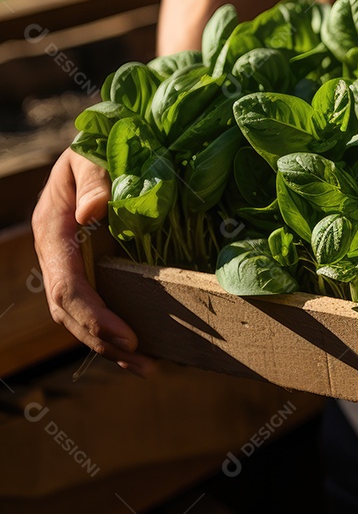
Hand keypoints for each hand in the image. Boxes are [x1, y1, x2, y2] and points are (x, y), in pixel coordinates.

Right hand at [32, 149, 156, 376]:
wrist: (94, 146)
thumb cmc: (97, 147)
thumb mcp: (92, 155)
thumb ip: (95, 179)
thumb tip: (93, 211)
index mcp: (53, 230)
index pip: (68, 286)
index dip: (96, 316)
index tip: (129, 337)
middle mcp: (55, 254)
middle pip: (70, 312)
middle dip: (104, 341)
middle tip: (146, 363)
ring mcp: (68, 264)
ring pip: (79, 317)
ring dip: (109, 347)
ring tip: (149, 368)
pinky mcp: (86, 268)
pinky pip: (94, 306)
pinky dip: (113, 331)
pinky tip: (140, 350)